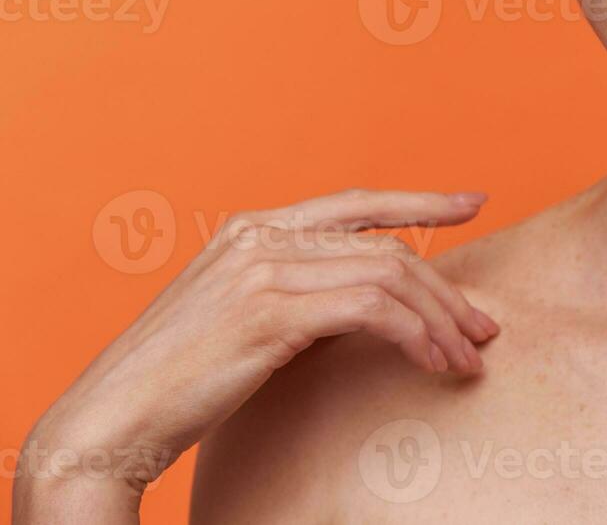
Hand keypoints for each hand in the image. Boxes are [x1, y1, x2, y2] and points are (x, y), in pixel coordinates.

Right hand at [14, 188, 497, 521]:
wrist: (112, 417)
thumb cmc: (177, 380)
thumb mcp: (239, 318)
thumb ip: (294, 294)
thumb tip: (368, 307)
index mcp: (251, 228)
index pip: (356, 203)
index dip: (420, 201)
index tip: (472, 202)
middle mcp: (260, 236)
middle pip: (386, 247)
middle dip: (445, 289)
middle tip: (482, 328)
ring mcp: (265, 269)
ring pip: (390, 276)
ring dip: (439, 320)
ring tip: (468, 358)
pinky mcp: (272, 311)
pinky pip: (374, 311)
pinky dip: (415, 335)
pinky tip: (433, 363)